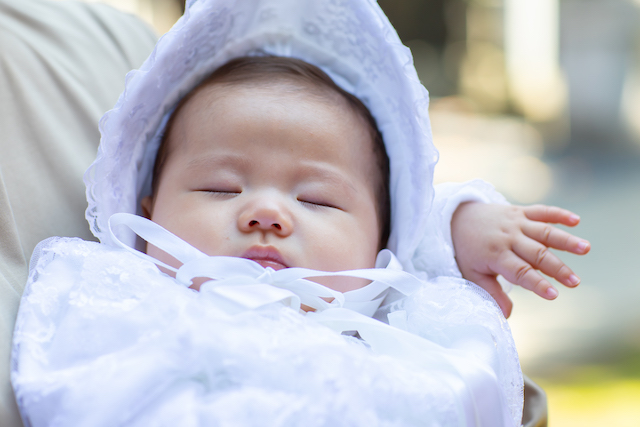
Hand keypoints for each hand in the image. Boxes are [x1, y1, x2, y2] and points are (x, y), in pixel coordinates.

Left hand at [451, 203, 590, 317]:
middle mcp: (508, 237)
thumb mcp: (471, 273)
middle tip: (575, 282)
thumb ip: (490, 293)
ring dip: (566, 240)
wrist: (457, 218)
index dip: (537, 283)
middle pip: (536, 253)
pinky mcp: (520, 211)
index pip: (520, 271)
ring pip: (544, 231)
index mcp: (495, 255)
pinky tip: (576, 221)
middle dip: (557, 268)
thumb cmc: (467, 250)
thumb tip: (506, 316)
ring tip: (586, 248)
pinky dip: (559, 214)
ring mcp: (515, 223)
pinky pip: (541, 211)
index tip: (554, 295)